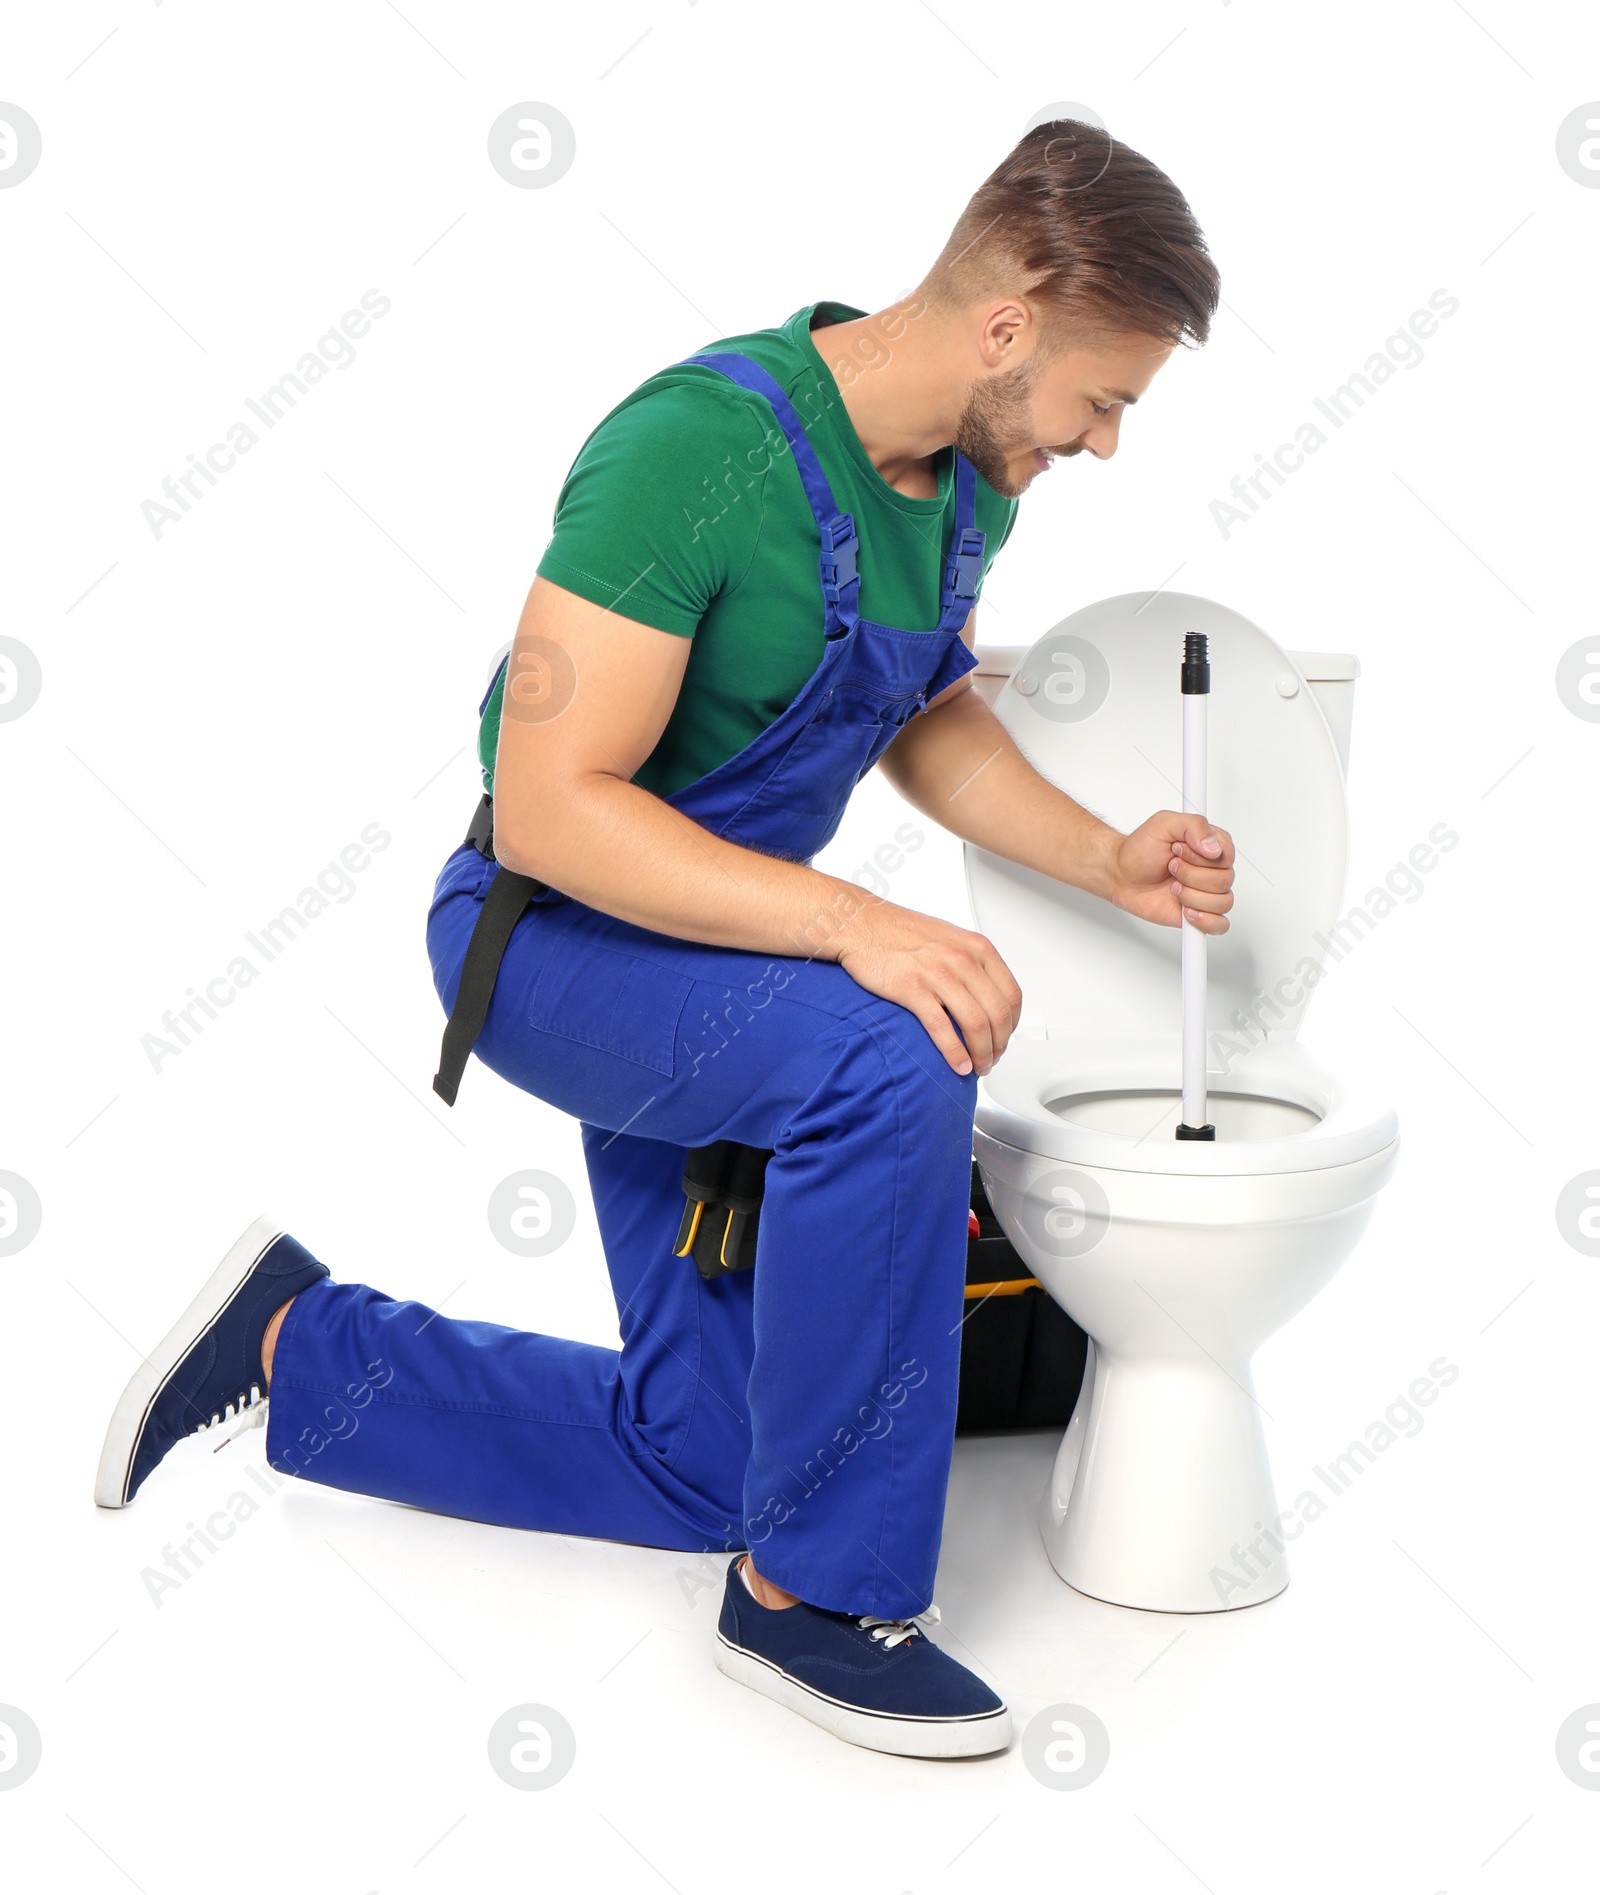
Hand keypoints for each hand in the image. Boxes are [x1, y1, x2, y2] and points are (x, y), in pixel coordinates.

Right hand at [836, 899, 1021, 1076]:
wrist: (862, 923)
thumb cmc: (900, 932)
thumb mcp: (949, 938)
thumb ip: (971, 963)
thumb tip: (984, 996)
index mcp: (977, 948)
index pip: (1011, 995)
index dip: (1012, 1025)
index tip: (1004, 1038)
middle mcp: (962, 959)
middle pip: (998, 1014)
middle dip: (999, 1045)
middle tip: (992, 1059)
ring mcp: (938, 974)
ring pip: (975, 1024)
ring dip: (982, 1054)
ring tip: (978, 1067)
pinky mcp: (912, 989)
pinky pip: (942, 1028)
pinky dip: (955, 1053)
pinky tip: (958, 1065)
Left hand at [1108, 811, 1235, 933]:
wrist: (1122, 874)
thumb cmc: (1141, 849)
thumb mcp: (1164, 823)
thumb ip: (1194, 826)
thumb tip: (1214, 847)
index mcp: (1210, 845)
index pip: (1227, 855)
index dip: (1202, 857)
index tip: (1178, 850)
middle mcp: (1212, 869)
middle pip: (1225, 880)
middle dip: (1191, 875)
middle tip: (1171, 867)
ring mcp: (1207, 892)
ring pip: (1223, 902)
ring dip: (1192, 896)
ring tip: (1173, 887)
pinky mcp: (1200, 913)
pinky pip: (1220, 925)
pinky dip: (1206, 921)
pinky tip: (1187, 911)